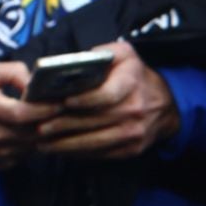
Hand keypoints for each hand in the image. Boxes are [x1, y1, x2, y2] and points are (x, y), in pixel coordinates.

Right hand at [0, 61, 58, 169]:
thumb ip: (13, 72)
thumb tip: (37, 83)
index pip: (22, 114)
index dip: (44, 109)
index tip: (61, 101)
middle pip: (34, 132)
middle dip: (54, 121)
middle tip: (68, 111)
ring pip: (35, 145)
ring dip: (48, 134)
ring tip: (57, 120)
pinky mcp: (2, 163)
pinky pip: (28, 155)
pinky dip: (35, 144)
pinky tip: (38, 132)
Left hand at [34, 40, 180, 161]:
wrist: (167, 105)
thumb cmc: (135, 76)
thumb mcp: (124, 55)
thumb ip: (102, 51)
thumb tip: (74, 61)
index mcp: (131, 83)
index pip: (106, 94)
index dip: (83, 100)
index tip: (61, 102)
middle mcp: (135, 109)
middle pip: (94, 121)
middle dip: (63, 125)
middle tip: (38, 127)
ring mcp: (135, 132)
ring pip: (95, 142)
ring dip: (66, 145)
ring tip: (41, 143)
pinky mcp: (132, 149)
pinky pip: (102, 153)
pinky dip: (79, 153)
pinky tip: (60, 150)